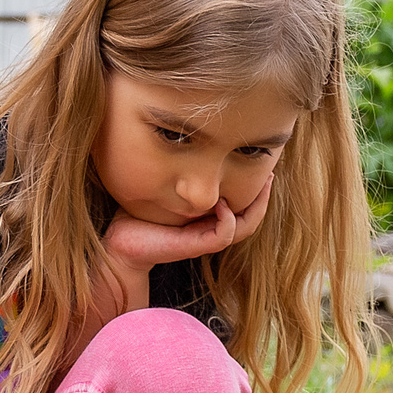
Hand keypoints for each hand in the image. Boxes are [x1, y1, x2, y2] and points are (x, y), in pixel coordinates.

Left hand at [101, 180, 275, 272]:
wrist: (122, 242)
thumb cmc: (141, 213)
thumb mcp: (167, 188)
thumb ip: (184, 175)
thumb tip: (195, 147)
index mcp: (210, 219)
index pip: (245, 207)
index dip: (257, 189)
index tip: (264, 165)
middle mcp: (212, 231)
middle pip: (253, 218)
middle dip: (264, 196)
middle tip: (270, 174)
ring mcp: (206, 240)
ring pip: (245, 227)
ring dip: (255, 206)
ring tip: (261, 184)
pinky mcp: (196, 246)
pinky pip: (225, 234)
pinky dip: (228, 219)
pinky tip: (221, 202)